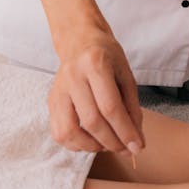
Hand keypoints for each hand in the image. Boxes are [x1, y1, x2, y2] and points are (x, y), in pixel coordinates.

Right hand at [47, 26, 144, 155]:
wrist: (79, 39)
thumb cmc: (106, 55)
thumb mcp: (125, 73)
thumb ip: (132, 106)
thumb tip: (136, 140)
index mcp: (95, 64)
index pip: (110, 107)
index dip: (125, 131)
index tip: (137, 146)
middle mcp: (73, 76)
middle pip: (92, 121)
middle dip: (112, 142)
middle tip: (126, 149)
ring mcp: (58, 89)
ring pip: (70, 131)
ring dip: (92, 146)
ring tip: (107, 144)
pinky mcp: (51, 100)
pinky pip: (59, 132)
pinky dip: (76, 144)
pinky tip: (91, 140)